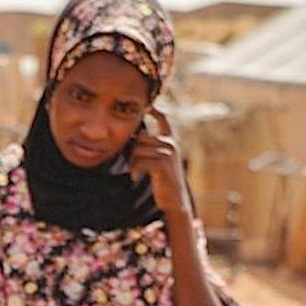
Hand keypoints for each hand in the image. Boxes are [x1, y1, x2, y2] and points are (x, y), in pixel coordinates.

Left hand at [129, 106, 189, 220]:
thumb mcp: (157, 162)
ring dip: (131, 162)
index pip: (163, 119)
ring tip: (134, 172)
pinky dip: (134, 170)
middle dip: (131, 150)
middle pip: (140, 137)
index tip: (147, 105)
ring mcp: (168, 153)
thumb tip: (131, 138)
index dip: (154, 111)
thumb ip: (148, 149)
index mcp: (169, 141)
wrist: (174, 199)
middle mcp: (170, 143)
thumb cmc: (162, 181)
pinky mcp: (163, 164)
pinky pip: (140, 161)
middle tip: (132, 164)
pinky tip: (135, 177)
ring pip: (138, 149)